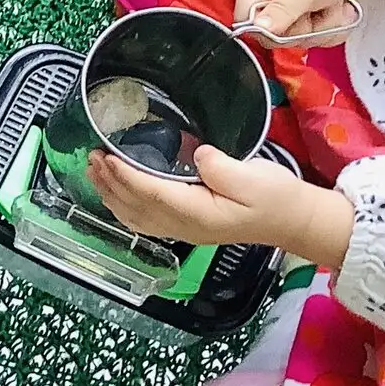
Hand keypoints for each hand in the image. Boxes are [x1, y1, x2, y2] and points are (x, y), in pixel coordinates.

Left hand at [88, 148, 353, 268]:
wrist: (293, 221)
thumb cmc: (277, 197)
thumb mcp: (256, 178)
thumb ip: (223, 167)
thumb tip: (197, 155)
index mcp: (199, 214)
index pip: (153, 194)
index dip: (126, 176)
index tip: (107, 157)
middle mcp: (185, 226)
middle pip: (137, 206)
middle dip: (110, 182)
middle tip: (91, 157)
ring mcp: (184, 230)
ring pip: (137, 216)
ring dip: (112, 193)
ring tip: (94, 171)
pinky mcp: (187, 226)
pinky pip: (146, 221)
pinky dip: (124, 206)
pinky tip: (115, 195)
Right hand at [234, 0, 384, 39]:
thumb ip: (280, 10)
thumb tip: (257, 31)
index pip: (244, 20)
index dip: (264, 29)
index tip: (287, 24)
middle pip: (275, 37)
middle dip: (303, 28)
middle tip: (316, 7)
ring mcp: (294, 10)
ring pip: (301, 39)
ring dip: (324, 25)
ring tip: (332, 0)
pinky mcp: (314, 17)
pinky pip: (320, 38)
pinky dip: (335, 26)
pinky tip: (340, 6)